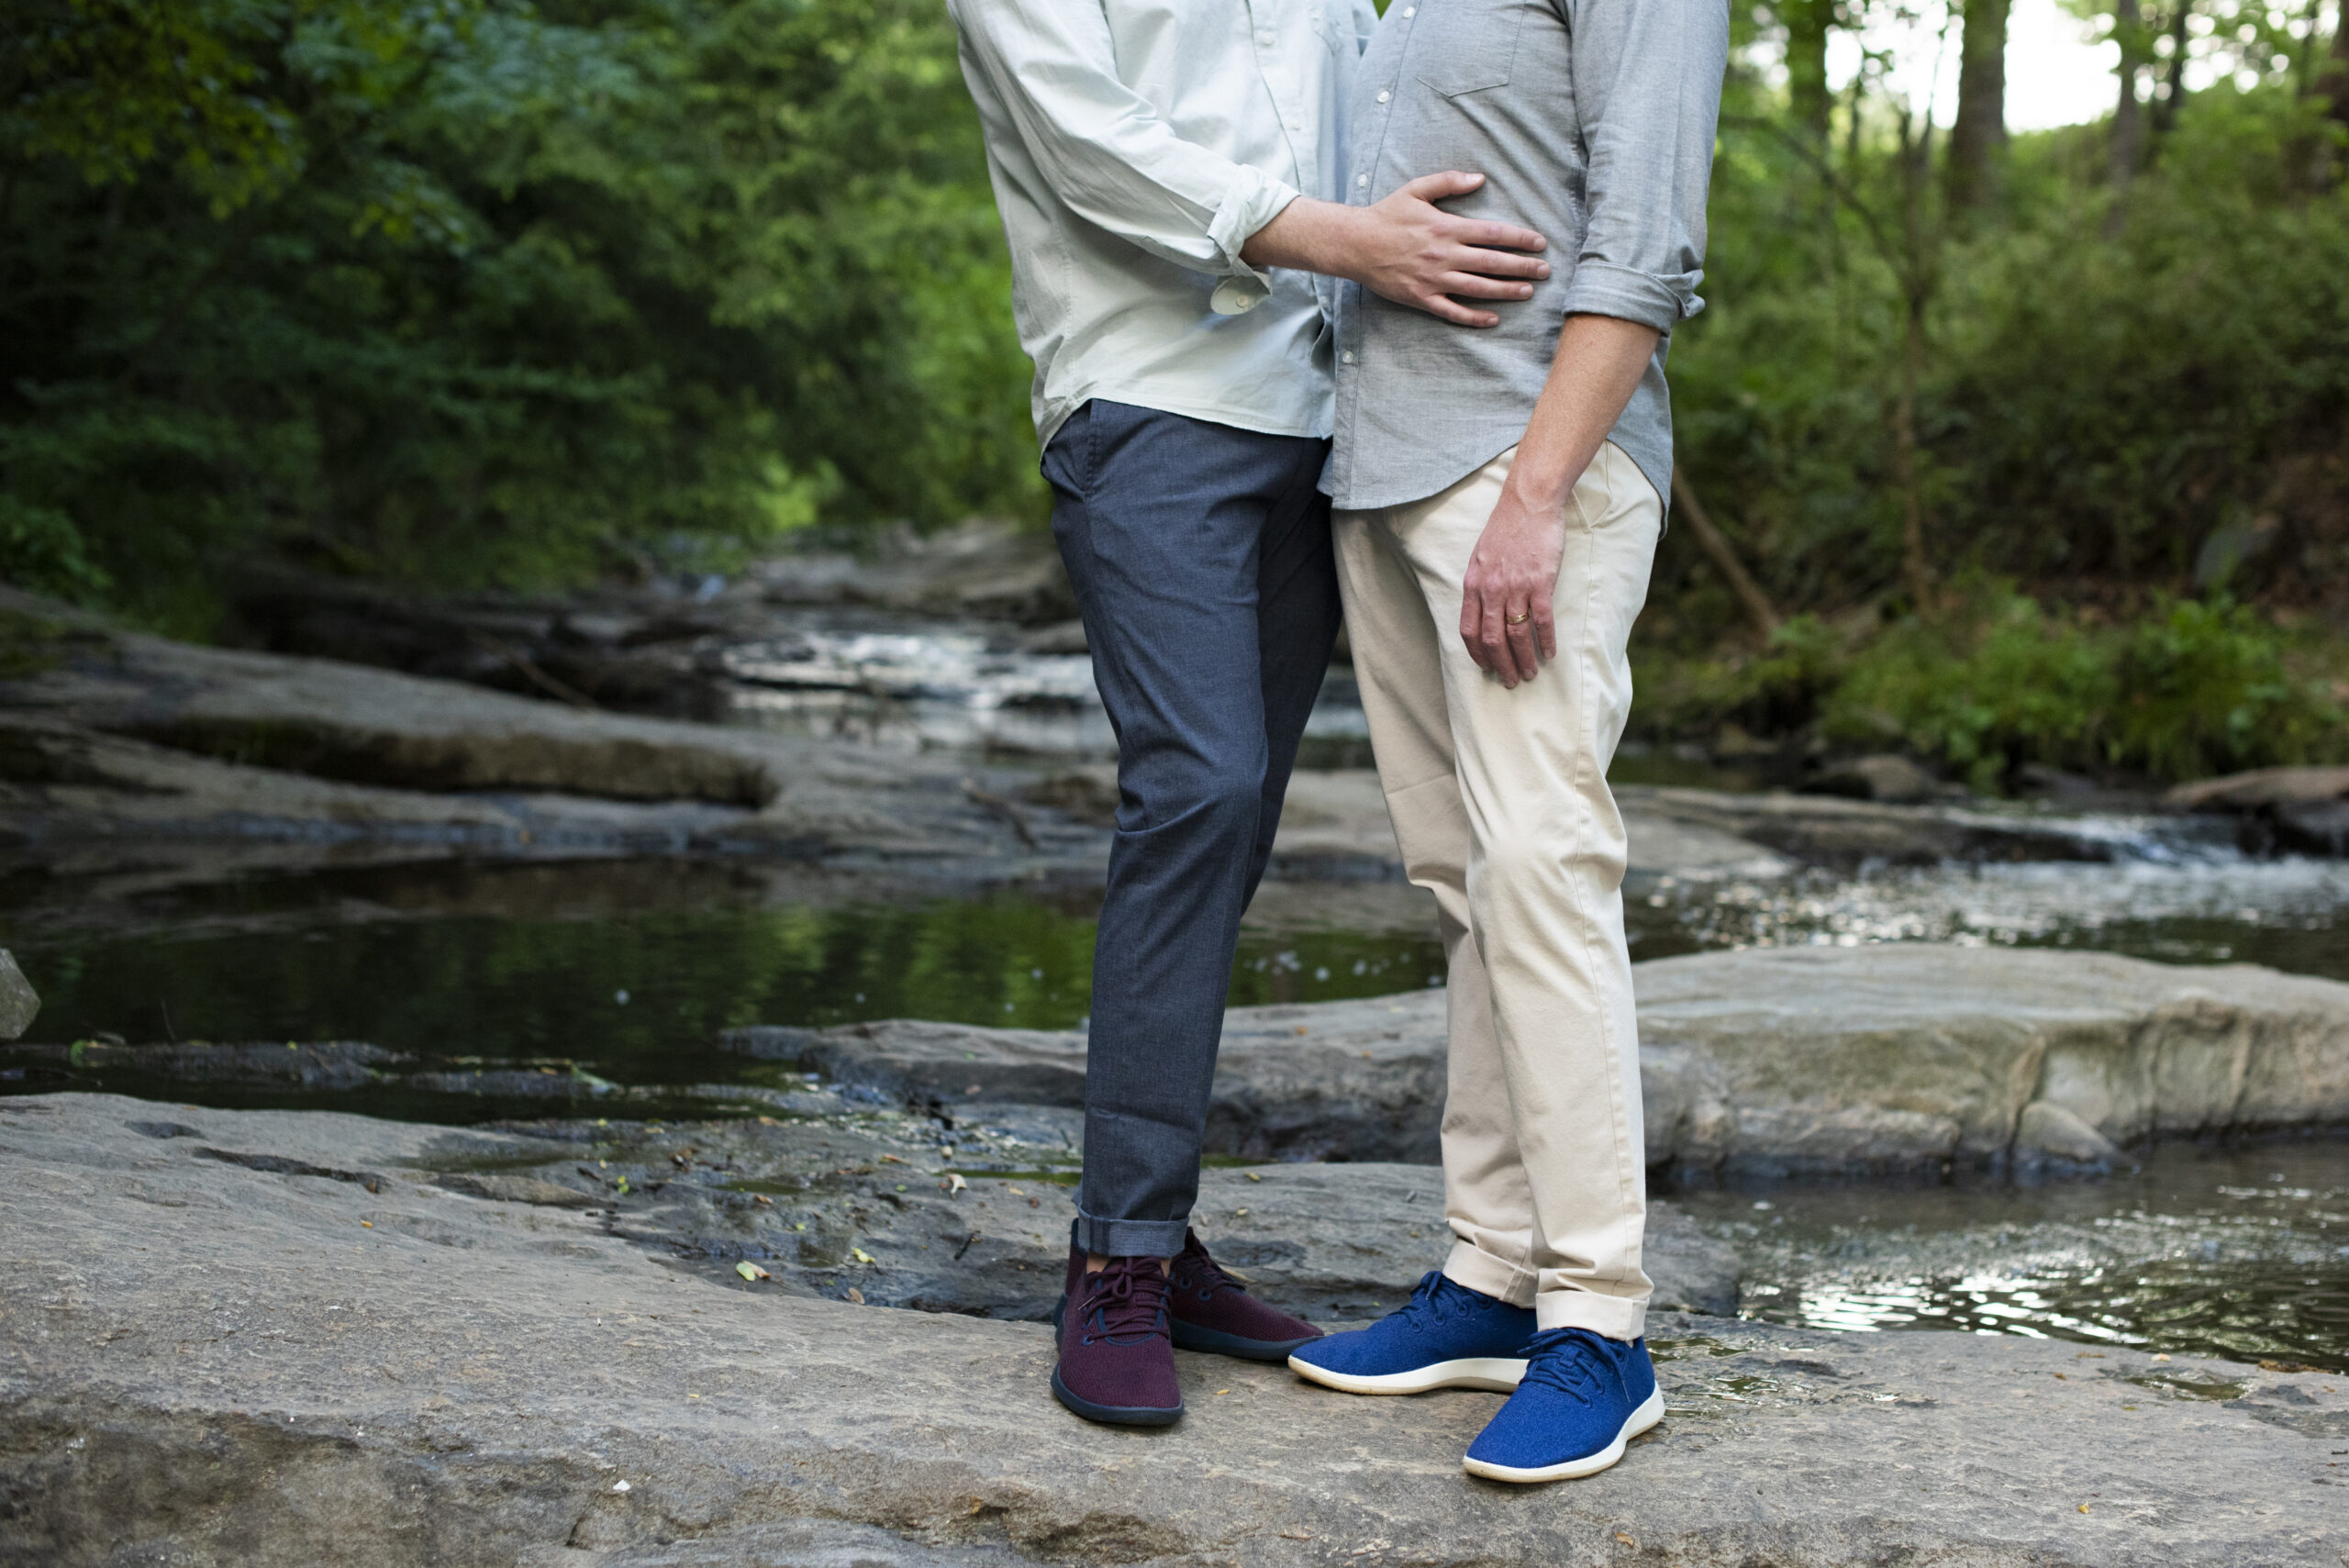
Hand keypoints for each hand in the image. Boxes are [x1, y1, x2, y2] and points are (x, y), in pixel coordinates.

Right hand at [1349, 172, 1549, 325]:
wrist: (1355, 244)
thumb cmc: (1386, 215)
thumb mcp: (1416, 189)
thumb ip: (1449, 181)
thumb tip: (1480, 178)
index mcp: (1446, 227)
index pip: (1493, 233)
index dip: (1520, 239)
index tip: (1539, 243)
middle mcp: (1444, 255)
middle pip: (1492, 262)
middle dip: (1522, 267)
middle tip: (1545, 270)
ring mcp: (1434, 279)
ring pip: (1478, 288)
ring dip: (1506, 290)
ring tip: (1528, 291)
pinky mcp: (1422, 298)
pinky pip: (1453, 311)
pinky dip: (1474, 317)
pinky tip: (1493, 318)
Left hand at [1459, 481, 1564, 686]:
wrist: (1528, 503)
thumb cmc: (1506, 529)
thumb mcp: (1481, 557)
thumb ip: (1480, 585)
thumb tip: (1483, 611)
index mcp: (1474, 585)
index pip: (1469, 630)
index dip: (1477, 653)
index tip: (1486, 667)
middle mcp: (1492, 590)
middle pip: (1492, 639)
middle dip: (1501, 665)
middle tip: (1511, 681)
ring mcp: (1516, 587)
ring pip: (1516, 634)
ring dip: (1524, 659)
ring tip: (1530, 673)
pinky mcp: (1540, 582)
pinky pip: (1542, 620)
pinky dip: (1546, 641)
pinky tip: (1550, 653)